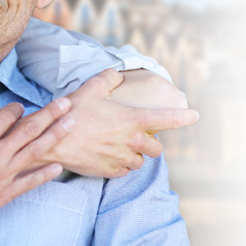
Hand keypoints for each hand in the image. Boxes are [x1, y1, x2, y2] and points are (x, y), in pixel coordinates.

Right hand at [0, 100, 74, 235]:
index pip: (6, 116)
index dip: (15, 108)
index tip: (20, 107)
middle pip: (30, 128)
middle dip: (50, 113)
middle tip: (66, 103)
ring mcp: (3, 174)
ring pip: (36, 151)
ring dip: (55, 135)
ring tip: (70, 124)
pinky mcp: (4, 193)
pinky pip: (30, 181)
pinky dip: (46, 174)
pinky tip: (58, 167)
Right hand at [46, 69, 199, 177]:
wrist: (51, 141)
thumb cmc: (71, 114)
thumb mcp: (89, 89)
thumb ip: (107, 79)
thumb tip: (117, 74)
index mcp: (132, 120)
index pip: (167, 119)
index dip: (183, 117)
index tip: (194, 116)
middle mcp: (132, 141)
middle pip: (156, 149)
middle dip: (150, 143)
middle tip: (137, 137)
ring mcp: (121, 158)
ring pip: (140, 162)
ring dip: (134, 155)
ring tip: (120, 148)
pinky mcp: (110, 171)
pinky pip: (124, 171)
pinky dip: (121, 165)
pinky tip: (108, 157)